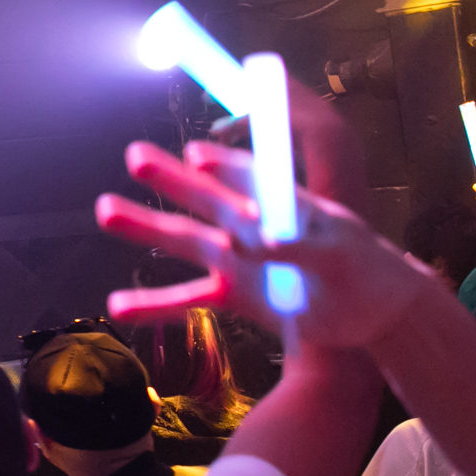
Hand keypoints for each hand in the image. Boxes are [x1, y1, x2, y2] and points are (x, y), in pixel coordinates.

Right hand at [97, 139, 429, 346]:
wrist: (370, 320)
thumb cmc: (365, 273)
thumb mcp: (340, 255)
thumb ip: (300, 244)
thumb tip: (258, 242)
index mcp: (284, 202)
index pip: (249, 174)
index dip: (223, 164)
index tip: (196, 157)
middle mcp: (253, 224)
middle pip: (205, 196)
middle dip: (170, 177)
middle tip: (136, 155)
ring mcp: (240, 259)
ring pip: (186, 239)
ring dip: (146, 224)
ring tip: (105, 209)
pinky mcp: (236, 293)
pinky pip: (188, 296)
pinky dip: (153, 303)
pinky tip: (118, 305)